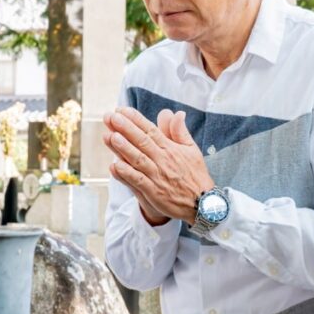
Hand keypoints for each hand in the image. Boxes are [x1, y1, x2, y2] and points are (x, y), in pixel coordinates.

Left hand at [103, 107, 213, 224]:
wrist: (203, 203)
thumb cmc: (195, 175)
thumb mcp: (192, 149)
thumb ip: (180, 131)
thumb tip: (176, 112)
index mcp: (170, 148)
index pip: (151, 130)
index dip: (136, 119)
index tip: (121, 110)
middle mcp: (163, 160)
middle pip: (142, 141)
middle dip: (125, 128)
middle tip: (111, 117)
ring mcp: (158, 176)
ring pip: (138, 159)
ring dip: (124, 148)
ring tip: (110, 136)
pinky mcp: (154, 192)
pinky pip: (138, 181)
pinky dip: (127, 174)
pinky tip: (115, 166)